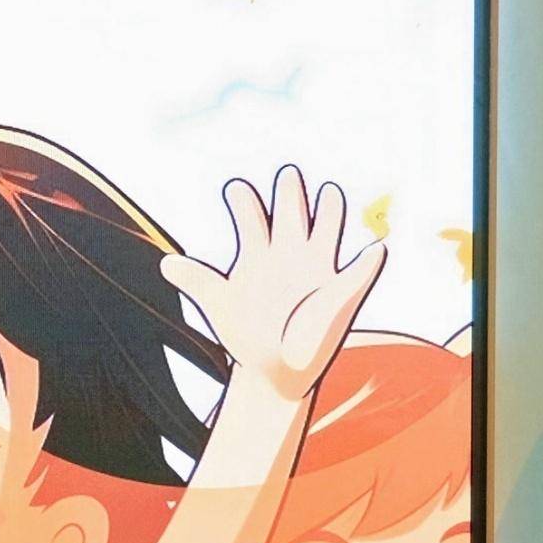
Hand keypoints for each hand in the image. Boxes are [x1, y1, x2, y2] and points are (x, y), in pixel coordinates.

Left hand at [163, 165, 385, 403]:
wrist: (273, 368)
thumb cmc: (246, 332)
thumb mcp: (219, 306)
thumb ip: (198, 282)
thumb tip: (167, 264)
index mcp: (258, 252)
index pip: (251, 216)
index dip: (245, 202)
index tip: (237, 189)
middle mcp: (288, 251)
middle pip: (291, 211)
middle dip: (289, 193)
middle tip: (287, 175)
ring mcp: (317, 267)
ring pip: (328, 228)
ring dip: (331, 212)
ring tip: (330, 194)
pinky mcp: (341, 292)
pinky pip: (359, 273)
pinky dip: (368, 263)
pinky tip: (375, 250)